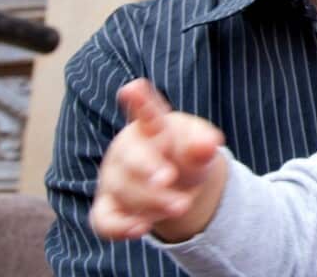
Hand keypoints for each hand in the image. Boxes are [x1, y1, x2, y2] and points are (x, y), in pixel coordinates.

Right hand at [89, 79, 226, 242]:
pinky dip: (120, 227)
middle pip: (131, 157)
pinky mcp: (108, 207)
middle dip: (148, 169)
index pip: (147, 113)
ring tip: (182, 205)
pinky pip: (105, 219)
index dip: (141, 101)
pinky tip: (140, 229)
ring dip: (152, 201)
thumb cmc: (185, 155)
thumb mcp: (200, 148)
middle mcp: (128, 151)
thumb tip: (211, 144)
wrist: (176, 183)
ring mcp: (114, 179)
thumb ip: (203, 145)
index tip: (133, 87)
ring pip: (124, 190)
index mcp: (152, 128)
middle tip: (168, 178)